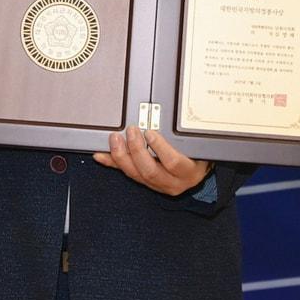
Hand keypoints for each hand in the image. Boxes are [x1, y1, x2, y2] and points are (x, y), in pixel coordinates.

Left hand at [93, 125, 212, 195]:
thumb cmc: (198, 157)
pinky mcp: (146, 184)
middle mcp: (172, 183)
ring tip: (114, 139)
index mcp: (188, 172)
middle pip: (150, 170)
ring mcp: (158, 185)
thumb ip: (184, 136)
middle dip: (136, 150)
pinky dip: (112, 163)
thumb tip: (169, 113)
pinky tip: (101, 156)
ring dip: (121, 156)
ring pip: (136, 175)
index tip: (150, 132)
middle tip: (131, 131)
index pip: (173, 162)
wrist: (198, 175)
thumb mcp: (198, 147)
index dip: (160, 148)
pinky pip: (127, 174)